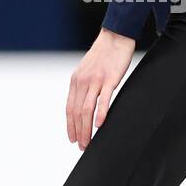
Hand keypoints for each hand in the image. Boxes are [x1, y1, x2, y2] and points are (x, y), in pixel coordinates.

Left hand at [66, 27, 136, 148]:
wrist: (115, 38)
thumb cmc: (104, 56)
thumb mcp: (88, 71)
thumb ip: (84, 87)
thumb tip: (84, 105)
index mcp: (76, 81)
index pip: (70, 108)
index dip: (70, 125)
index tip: (72, 139)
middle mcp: (82, 82)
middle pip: (77, 112)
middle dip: (78, 132)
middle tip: (82, 147)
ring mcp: (95, 80)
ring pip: (87, 109)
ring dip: (86, 128)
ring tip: (89, 142)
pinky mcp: (109, 79)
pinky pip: (103, 99)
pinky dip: (100, 113)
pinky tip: (99, 125)